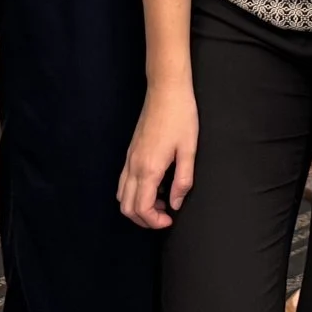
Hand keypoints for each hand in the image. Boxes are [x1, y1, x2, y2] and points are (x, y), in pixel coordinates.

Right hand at [118, 82, 198, 228]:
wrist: (166, 89)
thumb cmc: (181, 116)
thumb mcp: (189, 150)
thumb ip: (182, 181)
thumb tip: (175, 204)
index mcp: (148, 168)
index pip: (142, 209)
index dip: (155, 222)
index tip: (170, 219)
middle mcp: (134, 166)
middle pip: (127, 207)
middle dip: (144, 219)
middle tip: (165, 216)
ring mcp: (130, 158)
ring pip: (122, 195)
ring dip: (138, 206)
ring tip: (161, 201)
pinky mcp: (131, 151)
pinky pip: (124, 180)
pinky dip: (135, 192)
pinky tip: (155, 185)